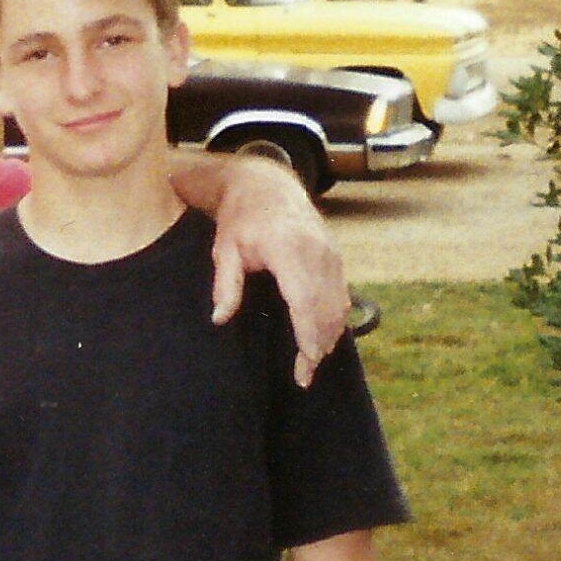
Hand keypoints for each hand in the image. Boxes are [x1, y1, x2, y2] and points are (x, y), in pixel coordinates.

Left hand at [206, 157, 348, 385]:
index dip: (308, 334)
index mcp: (289, 248)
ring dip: (329, 335)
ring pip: (338, 303)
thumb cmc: (242, 218)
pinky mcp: (335, 256)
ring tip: (313, 363)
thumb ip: (226, 285)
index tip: (306, 362)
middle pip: (325, 308)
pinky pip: (341, 293)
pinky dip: (336, 318)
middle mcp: (316, 251)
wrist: (268, 185)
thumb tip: (219, 319)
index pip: (304, 299)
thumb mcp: (225, 248)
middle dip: (319, 345)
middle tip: (305, 376)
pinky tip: (325, 338)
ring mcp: (330, 253)